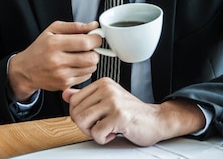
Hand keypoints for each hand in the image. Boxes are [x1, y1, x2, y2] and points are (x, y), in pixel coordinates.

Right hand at [8, 21, 100, 100]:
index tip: (95, 37)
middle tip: (90, 47)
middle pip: (92, 58)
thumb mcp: (52, 30)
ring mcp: (62, 75)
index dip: (95, 39)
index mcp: (55, 44)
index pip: (86, 42)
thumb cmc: (40, 48)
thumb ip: (74, 26)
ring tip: (82, 55)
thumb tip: (93, 25)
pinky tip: (76, 65)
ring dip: (91, 60)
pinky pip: (86, 77)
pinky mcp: (65, 85)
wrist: (26, 70)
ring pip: (91, 68)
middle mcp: (58, 61)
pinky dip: (85, 70)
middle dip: (95, 50)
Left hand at [62, 79, 205, 145]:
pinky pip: (96, 134)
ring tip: (106, 129)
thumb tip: (66, 94)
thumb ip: (86, 97)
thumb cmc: (132, 112)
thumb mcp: (108, 100)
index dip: (79, 116)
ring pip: (82, 122)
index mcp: (103, 83)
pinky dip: (103, 139)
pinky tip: (114, 132)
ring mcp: (113, 101)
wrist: (156, 120)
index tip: (93, 119)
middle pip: (76, 113)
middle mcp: (107, 89)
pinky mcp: (119, 116)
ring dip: (92, 132)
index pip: (73, 101)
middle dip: (85, 126)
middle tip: (100, 126)